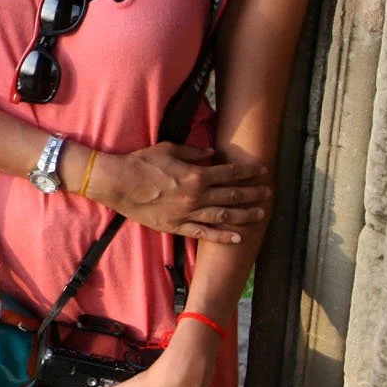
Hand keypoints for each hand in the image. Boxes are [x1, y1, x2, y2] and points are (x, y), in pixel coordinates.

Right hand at [92, 143, 270, 242]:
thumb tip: (211, 152)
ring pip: (224, 216)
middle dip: (253, 194)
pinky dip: (222, 237)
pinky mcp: (176, 226)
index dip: (249, 172)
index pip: (230, 173)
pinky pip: (204, 233)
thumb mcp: (168, 149)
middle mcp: (196, 195)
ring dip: (245, 215)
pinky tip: (237, 238)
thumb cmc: (141, 163)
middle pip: (232, 195)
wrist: (117, 183)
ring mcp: (187, 213)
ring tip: (260, 214)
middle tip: (268, 193)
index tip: (262, 171)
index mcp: (196, 175)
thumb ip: (193, 151)